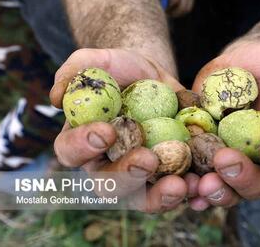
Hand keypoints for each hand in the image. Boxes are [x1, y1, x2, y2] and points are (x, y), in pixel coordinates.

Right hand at [50, 48, 186, 212]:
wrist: (155, 79)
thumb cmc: (121, 70)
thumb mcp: (98, 61)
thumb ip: (75, 71)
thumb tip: (56, 96)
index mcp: (82, 141)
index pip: (71, 151)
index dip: (83, 146)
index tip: (105, 132)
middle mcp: (107, 164)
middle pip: (108, 185)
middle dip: (127, 175)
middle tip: (147, 160)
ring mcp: (139, 173)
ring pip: (143, 198)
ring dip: (161, 196)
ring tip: (181, 185)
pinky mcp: (168, 173)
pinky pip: (176, 190)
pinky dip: (190, 192)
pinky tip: (202, 183)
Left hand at [187, 41, 259, 209]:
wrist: (246, 61)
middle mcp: (257, 159)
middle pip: (255, 183)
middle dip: (241, 177)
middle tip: (226, 163)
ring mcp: (228, 155)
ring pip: (224, 184)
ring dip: (213, 188)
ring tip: (200, 184)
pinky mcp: (202, 147)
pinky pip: (196, 171)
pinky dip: (189, 180)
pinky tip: (181, 183)